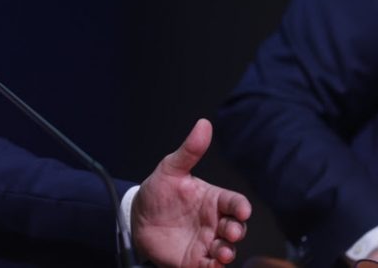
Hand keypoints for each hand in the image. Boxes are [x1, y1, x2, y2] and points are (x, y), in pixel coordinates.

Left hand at [132, 119, 251, 267]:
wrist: (136, 216)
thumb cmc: (158, 191)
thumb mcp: (171, 168)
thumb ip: (189, 150)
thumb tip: (203, 124)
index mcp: (213, 200)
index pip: (235, 203)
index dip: (240, 207)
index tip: (241, 210)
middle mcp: (213, 222)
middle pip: (236, 228)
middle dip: (237, 231)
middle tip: (230, 231)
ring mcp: (206, 242)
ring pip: (226, 250)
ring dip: (228, 252)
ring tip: (222, 252)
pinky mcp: (194, 260)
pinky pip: (209, 266)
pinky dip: (213, 267)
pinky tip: (211, 264)